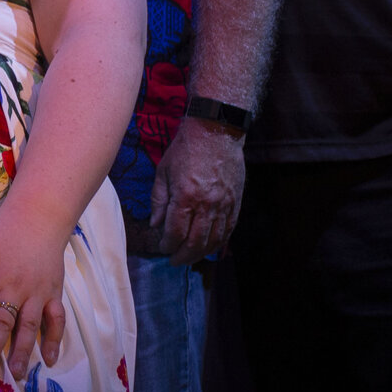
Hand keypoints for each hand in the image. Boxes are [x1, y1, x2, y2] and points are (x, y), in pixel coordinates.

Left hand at [0, 203, 71, 380]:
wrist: (38, 216)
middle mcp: (14, 286)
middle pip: (2, 322)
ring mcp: (37, 291)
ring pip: (29, 325)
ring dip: (21, 351)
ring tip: (14, 374)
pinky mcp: (54, 292)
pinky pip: (56, 319)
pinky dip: (54, 339)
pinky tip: (48, 359)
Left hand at [142, 122, 244, 263]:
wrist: (216, 131)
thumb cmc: (185, 149)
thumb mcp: (163, 172)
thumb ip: (159, 201)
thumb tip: (155, 224)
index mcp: (185, 197)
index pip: (176, 232)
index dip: (168, 245)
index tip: (162, 248)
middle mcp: (207, 205)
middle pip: (195, 242)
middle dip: (183, 255)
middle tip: (175, 260)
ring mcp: (224, 205)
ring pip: (214, 240)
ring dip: (201, 253)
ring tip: (191, 257)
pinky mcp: (236, 202)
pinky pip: (229, 229)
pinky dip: (220, 243)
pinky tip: (211, 248)